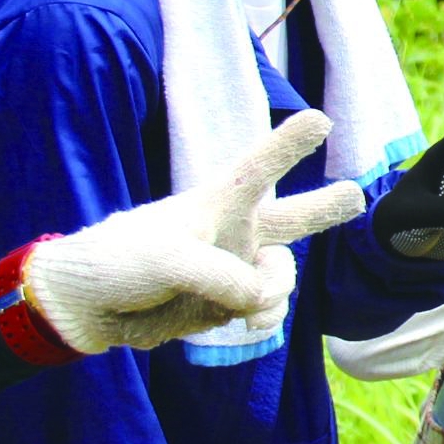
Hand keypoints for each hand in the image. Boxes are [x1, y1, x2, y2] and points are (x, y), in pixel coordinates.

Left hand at [21, 110, 367, 354]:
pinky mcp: (226, 306)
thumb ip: (226, 277)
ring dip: (273, 292)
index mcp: (217, 202)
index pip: (261, 166)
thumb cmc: (120, 260)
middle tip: (356, 196)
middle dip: (327, 208)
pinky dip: (261, 318)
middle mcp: (235, 233)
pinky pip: (266, 311)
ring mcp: (234, 271)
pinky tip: (247, 322)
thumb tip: (262, 301)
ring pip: (281, 278)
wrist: (87, 308)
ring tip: (250, 308)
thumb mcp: (171, 259)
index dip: (290, 144)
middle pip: (295, 218)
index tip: (320, 120)